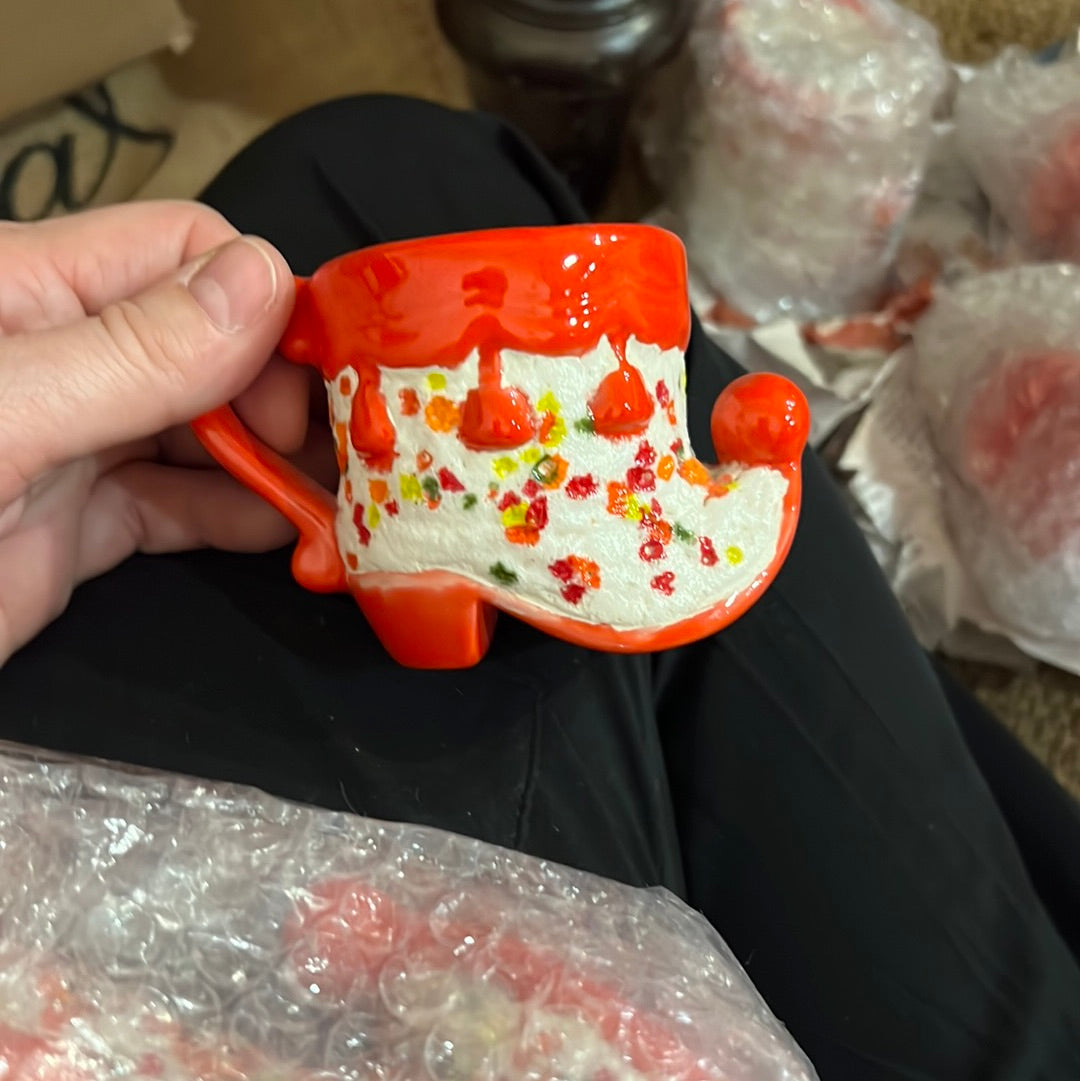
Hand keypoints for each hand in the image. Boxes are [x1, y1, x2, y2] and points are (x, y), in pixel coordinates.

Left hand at [0, 201, 327, 664]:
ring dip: (278, 465)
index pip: (189, 253)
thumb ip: (129, 354)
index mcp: (33, 292)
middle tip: (345, 458)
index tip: (319, 382)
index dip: (267, 305)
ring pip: (208, 432)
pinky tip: (292, 539)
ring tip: (344, 505)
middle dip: (285, 395)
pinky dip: (244, 522)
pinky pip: (183, 508)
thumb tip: (263, 286)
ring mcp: (75, 444)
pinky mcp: (78, 526)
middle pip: (215, 346)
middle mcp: (65, 358)